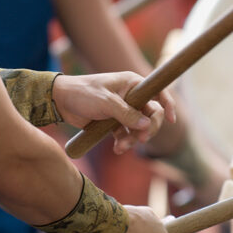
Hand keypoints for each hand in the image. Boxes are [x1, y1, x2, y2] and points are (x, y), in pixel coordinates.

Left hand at [53, 72, 176, 153]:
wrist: (60, 101)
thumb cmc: (83, 93)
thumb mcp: (106, 103)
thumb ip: (127, 114)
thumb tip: (146, 125)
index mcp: (133, 84)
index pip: (158, 92)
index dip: (168, 105)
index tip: (171, 119)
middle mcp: (132, 96)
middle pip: (151, 115)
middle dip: (147, 129)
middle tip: (141, 139)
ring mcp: (124, 110)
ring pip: (139, 128)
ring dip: (133, 139)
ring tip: (121, 147)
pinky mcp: (114, 122)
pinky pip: (126, 134)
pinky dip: (124, 142)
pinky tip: (117, 148)